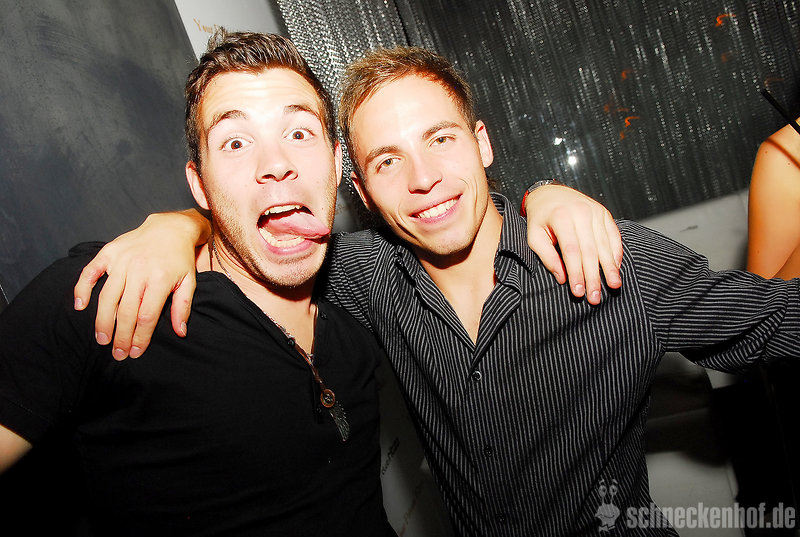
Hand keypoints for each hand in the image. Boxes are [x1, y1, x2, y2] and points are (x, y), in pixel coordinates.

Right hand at [73, 209, 209, 358]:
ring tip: (102, 339)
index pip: (147, 315)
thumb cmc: (179, 258)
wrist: (170, 228)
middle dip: (121, 335)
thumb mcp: (189, 281)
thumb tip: (180, 333)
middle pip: (126, 310)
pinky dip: (82, 288)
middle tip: (117, 354)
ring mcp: (122, 260)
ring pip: (107, 296)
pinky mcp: (109, 252)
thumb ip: (182, 307)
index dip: (140, 336)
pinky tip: (79, 305)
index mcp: (161, 278)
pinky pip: (91, 271)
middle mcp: (140, 269)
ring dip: (102, 320)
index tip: (135, 352)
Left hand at [524, 184, 621, 303]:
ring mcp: (595, 211)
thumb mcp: (534, 236)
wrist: (550, 192)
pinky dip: (616, 253)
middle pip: (590, 250)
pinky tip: (616, 268)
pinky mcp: (604, 213)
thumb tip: (562, 278)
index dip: (576, 273)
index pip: (571, 251)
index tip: (578, 292)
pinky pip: (614, 235)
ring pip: (604, 244)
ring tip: (613, 285)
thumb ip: (546, 256)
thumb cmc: (540, 218)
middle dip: (594, 276)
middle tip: (595, 298)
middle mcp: (581, 212)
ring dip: (610, 268)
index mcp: (561, 217)